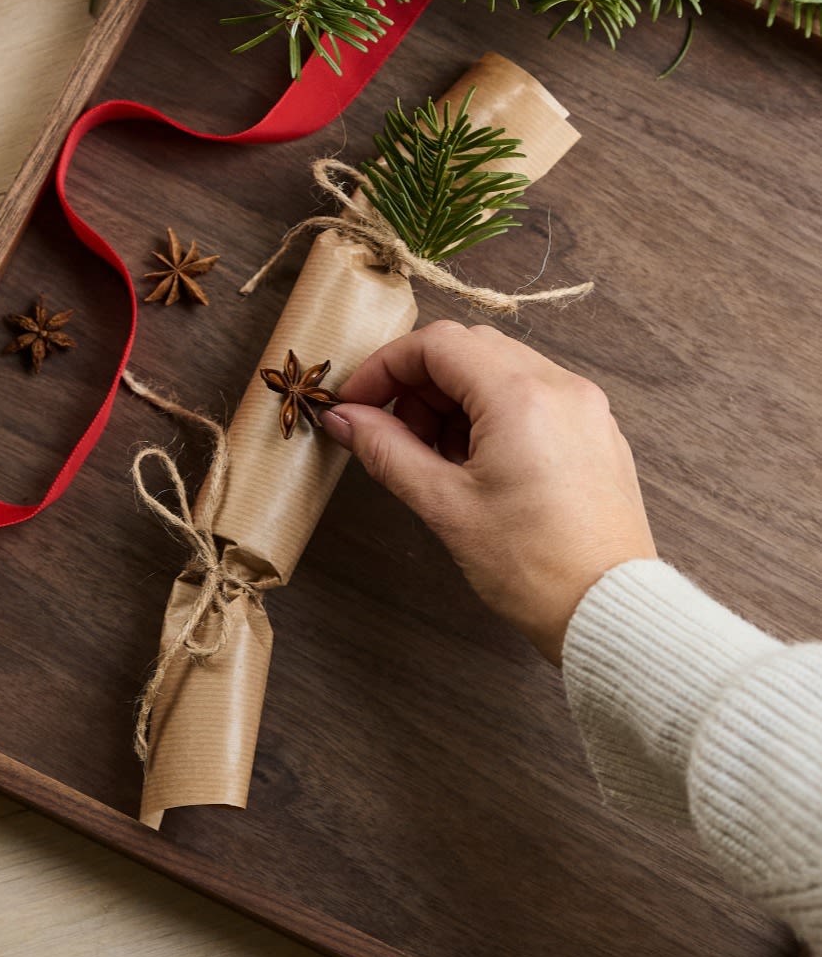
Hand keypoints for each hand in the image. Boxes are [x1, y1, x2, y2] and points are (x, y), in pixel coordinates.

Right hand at [321, 320, 655, 664]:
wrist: (609, 613)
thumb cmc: (532, 566)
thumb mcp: (445, 506)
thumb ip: (387, 450)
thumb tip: (345, 418)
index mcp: (521, 395)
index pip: (438, 344)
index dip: (386, 366)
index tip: (358, 403)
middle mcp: (561, 386)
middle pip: (471, 349)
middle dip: (421, 384)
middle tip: (396, 434)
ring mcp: (586, 407)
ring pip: (503, 369)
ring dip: (457, 399)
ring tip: (440, 459)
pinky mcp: (597, 431)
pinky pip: (535, 395)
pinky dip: (495, 413)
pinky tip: (480, 465)